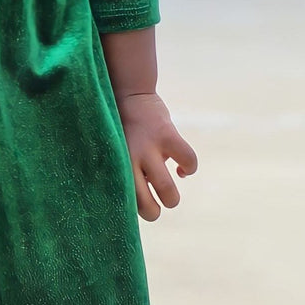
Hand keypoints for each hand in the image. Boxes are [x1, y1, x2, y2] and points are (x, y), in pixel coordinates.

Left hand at [115, 91, 197, 221]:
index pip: (122, 200)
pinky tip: (182, 168)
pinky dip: (189, 168)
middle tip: (156, 204)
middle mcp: (130, 158)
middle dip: (154, 212)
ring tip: (169, 193)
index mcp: (115, 164)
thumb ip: (126, 173)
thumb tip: (141, 200)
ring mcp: (149, 147)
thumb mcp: (117, 152)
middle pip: (145, 204)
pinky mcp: (167, 134)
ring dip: (171, 198)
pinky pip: (188, 161)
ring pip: (167, 190)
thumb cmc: (121, 129)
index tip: (136, 206)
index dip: (132, 210)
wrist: (127, 92)